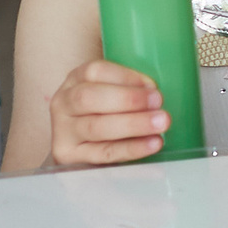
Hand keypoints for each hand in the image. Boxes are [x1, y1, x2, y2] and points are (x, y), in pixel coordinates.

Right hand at [48, 59, 170, 166]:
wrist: (80, 140)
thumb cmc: (105, 108)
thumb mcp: (112, 89)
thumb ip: (131, 85)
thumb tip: (164, 87)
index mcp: (75, 80)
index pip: (94, 71)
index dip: (125, 76)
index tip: (152, 84)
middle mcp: (63, 103)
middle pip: (89, 98)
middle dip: (128, 100)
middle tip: (159, 102)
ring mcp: (63, 131)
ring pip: (96, 127)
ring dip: (133, 124)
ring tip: (161, 123)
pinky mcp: (69, 156)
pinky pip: (102, 153)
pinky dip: (130, 149)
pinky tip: (152, 144)